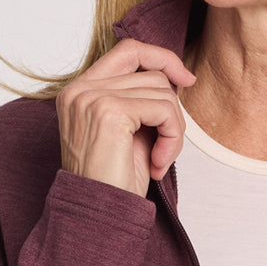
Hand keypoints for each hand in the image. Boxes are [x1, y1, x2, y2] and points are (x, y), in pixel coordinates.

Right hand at [56, 39, 196, 196]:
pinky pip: (164, 109)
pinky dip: (173, 138)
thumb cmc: (114, 180)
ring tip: (160, 159)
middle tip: (166, 147)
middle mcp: (80, 89)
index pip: (128, 49)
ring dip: (174, 129)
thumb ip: (141, 98)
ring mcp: (91, 97)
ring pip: (163, 91)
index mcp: (80, 90)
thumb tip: (176, 75)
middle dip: (171, 111)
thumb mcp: (129, 131)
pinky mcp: (109, 111)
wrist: (98, 216)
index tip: (186, 79)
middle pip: (152, 73)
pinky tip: (158, 164)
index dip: (162, 58)